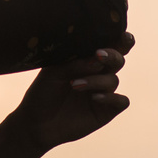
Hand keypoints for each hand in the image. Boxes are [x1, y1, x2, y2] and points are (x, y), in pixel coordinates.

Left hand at [10, 34, 134, 152]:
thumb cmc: (43, 92)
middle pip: (118, 59)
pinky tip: (94, 98)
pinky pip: (121, 101)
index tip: (120, 34)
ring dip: (96, 80)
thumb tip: (98, 58)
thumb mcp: (53, 72)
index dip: (120, 38)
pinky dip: (111, 97)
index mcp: (87, 59)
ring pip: (113, 80)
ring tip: (75, 84)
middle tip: (98, 55)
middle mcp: (99, 73)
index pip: (109, 45)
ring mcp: (103, 92)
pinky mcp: (106, 111)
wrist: (35, 123)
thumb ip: (75, 62)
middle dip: (112, 55)